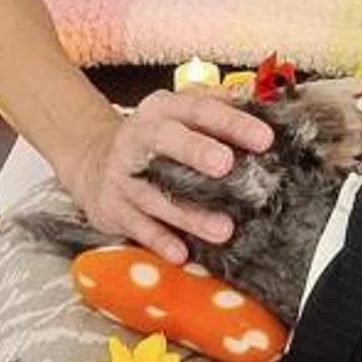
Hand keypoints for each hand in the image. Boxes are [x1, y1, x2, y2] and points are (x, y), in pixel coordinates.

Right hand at [54, 89, 273, 264]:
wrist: (95, 163)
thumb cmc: (157, 140)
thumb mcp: (181, 115)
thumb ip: (220, 110)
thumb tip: (265, 106)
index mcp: (162, 108)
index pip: (200, 109)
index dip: (232, 123)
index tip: (264, 139)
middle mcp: (138, 136)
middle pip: (166, 140)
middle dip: (197, 151)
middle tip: (226, 164)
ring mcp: (123, 174)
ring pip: (156, 194)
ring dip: (190, 214)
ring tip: (224, 229)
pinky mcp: (113, 207)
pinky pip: (139, 227)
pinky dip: (161, 241)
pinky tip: (182, 254)